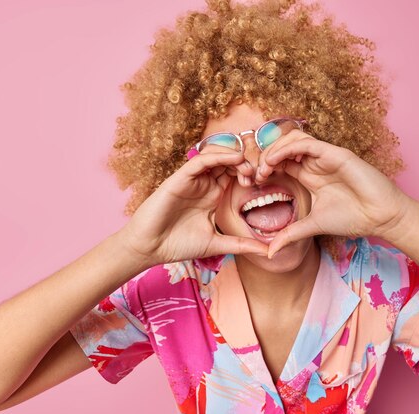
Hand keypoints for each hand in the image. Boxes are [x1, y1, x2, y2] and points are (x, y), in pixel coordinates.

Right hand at [117, 150, 267, 264]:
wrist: (150, 248)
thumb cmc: (178, 245)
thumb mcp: (218, 244)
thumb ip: (241, 245)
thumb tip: (268, 252)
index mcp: (213, 195)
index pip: (236, 175)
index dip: (252, 174)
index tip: (265, 184)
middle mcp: (204, 184)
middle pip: (229, 161)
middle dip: (247, 164)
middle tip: (259, 175)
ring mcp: (193, 179)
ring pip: (217, 155)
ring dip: (235, 157)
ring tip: (248, 168)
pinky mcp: (181, 177)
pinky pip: (201, 159)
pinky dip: (219, 155)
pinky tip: (234, 158)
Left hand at [255, 132, 413, 257]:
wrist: (380, 217)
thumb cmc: (353, 218)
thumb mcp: (312, 226)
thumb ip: (290, 234)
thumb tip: (269, 253)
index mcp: (309, 176)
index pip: (280, 163)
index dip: (264, 168)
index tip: (252, 183)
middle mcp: (315, 163)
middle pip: (283, 147)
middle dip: (265, 157)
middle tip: (254, 174)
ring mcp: (324, 157)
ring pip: (293, 139)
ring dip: (274, 149)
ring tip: (264, 167)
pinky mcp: (335, 154)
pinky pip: (306, 143)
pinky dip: (288, 148)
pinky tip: (276, 161)